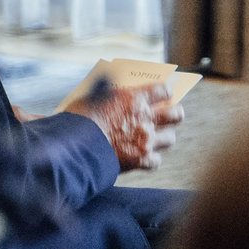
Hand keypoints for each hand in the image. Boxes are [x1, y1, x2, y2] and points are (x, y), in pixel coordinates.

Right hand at [65, 80, 181, 171]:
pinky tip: (144, 159)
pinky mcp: (139, 160)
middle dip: (174, 114)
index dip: (165, 91)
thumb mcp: (93, 98)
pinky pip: (156, 161)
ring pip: (170, 138)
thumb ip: (111, 93)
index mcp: (134, 98)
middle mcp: (144, 118)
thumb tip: (115, 88)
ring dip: (164, 138)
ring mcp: (145, 140)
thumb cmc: (77, 121)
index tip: (165, 93)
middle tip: (170, 115)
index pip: (163, 90)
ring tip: (158, 138)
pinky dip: (151, 160)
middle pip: (175, 114)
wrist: (72, 150)